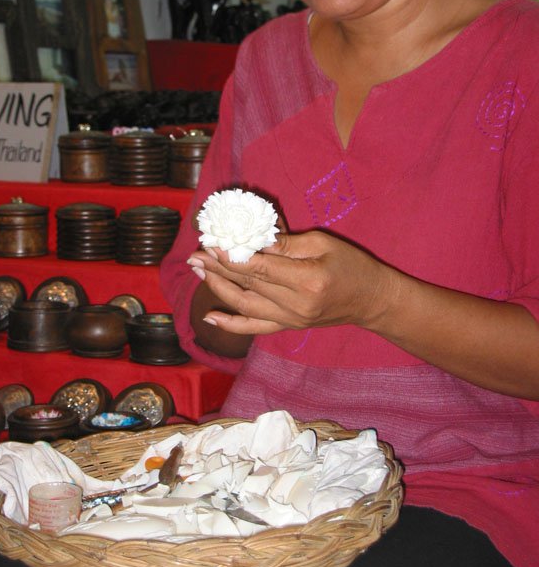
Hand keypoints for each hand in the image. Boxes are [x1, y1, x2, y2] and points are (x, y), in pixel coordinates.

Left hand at [187, 229, 390, 334]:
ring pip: (244, 305)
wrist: (371, 300)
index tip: (210, 245)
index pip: (260, 268)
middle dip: (218, 268)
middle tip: (195, 253)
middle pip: (247, 284)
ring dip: (217, 288)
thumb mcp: (323, 243)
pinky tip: (209, 317)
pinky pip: (254, 327)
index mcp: (306, 280)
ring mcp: (290, 319)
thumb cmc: (351, 265)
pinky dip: (230, 324)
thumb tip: (253, 239)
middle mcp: (295, 304)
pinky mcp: (287, 326)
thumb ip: (287, 244)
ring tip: (197, 270)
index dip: (231, 257)